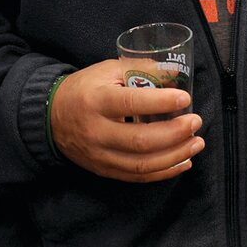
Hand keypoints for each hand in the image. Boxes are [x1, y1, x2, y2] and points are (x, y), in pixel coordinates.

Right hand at [49, 61, 203, 182]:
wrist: (50, 116)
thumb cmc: (85, 88)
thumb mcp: (108, 70)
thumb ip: (141, 69)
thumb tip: (176, 73)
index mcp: (97, 101)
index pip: (132, 103)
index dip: (161, 102)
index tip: (185, 98)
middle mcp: (97, 131)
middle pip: (141, 140)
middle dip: (174, 133)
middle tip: (195, 122)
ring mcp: (100, 155)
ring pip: (142, 164)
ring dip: (175, 156)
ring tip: (196, 143)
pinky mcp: (104, 169)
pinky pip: (137, 177)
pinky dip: (164, 172)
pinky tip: (183, 162)